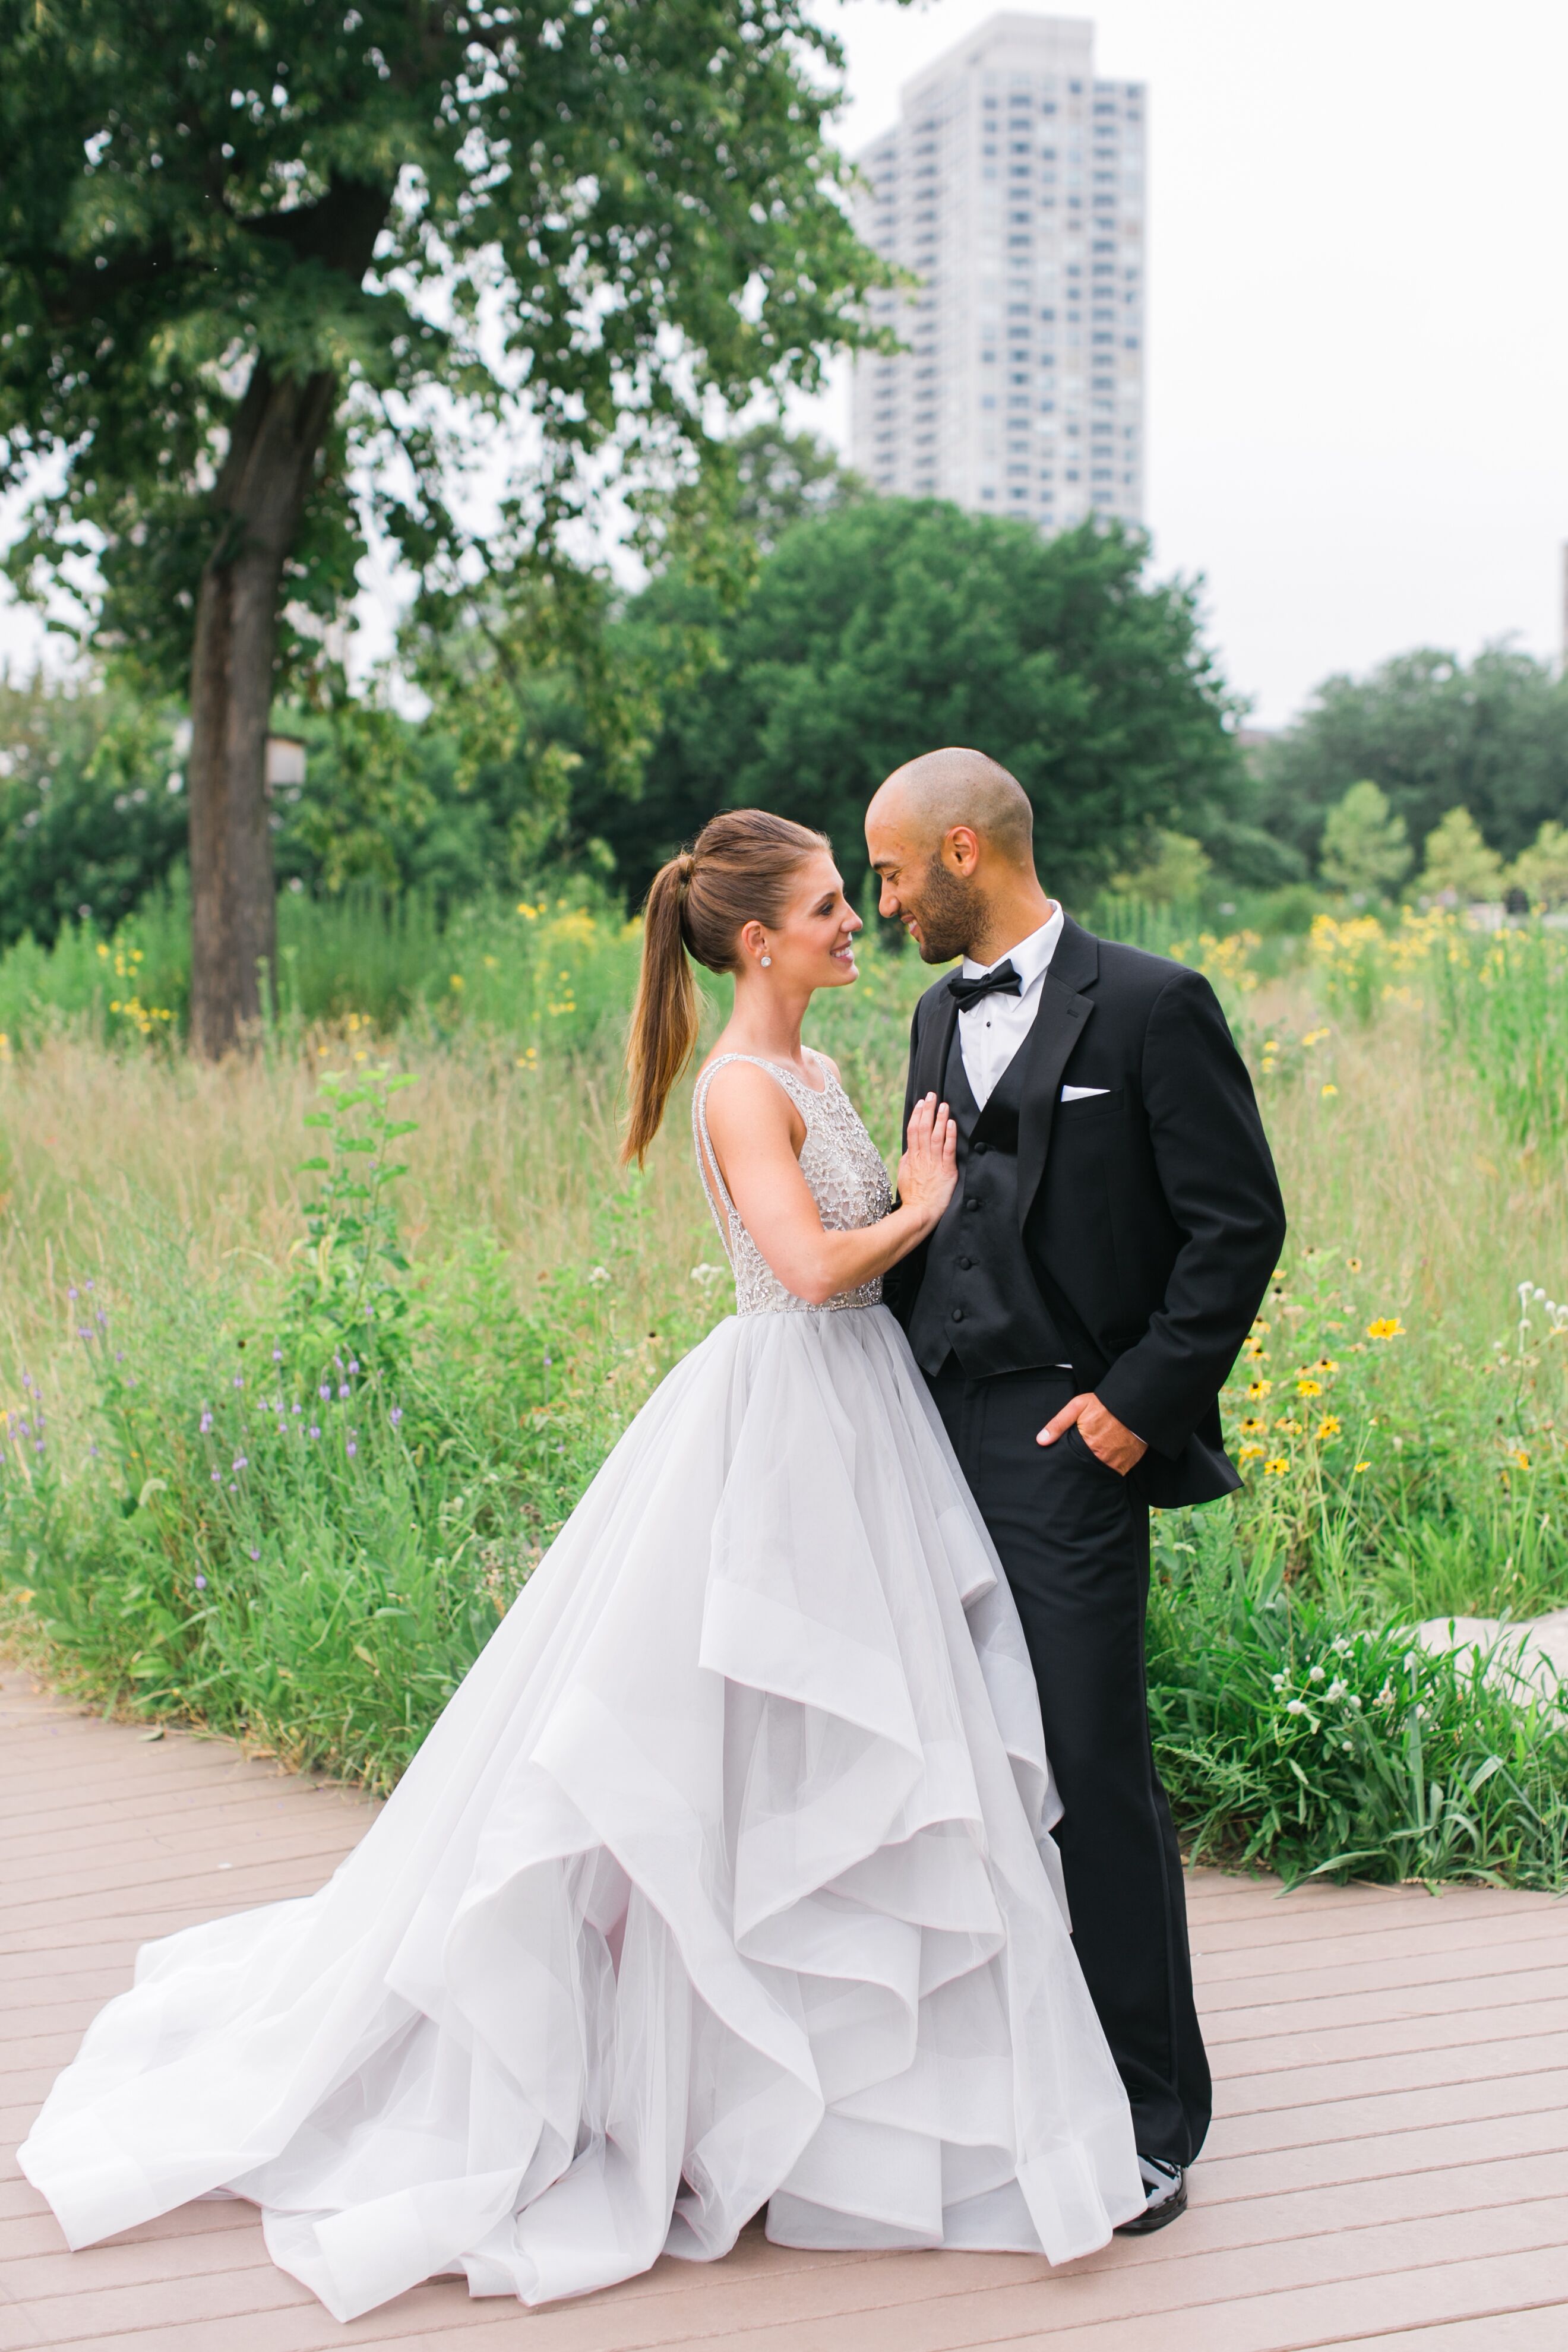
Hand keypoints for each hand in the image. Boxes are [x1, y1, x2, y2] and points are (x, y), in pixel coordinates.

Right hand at [896, 1092, 958, 1230]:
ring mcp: (934, 1163)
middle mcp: (922, 1157)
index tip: (920, 1103)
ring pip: (935, 1135)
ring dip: (939, 1118)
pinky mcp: (946, 1170)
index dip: (917, 1115)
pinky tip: (951, 1124)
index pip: (913, 1130)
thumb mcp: (904, 1175)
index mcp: (911, 1157)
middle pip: (923, 1128)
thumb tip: (910, 1148)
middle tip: (932, 1095)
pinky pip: (947, 1150)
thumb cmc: (913, 1196)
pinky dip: (949, 1135)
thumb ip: (908, 1160)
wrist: (919, 1212)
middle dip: (928, 1110)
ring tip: (943, 1105)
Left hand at [1037, 1391, 1147, 1474]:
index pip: (1071, 1461)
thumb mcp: (1077, 1407)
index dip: (1068, 1460)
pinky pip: (1115, 1471)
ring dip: (1096, 1466)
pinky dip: (1110, 1466)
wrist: (1134, 1405)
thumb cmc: (1103, 1405)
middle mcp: (1102, 1457)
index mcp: (1087, 1444)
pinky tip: (1107, 1457)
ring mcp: (1116, 1462)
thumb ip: (1058, 1424)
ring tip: (1094, 1456)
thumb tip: (1040, 1440)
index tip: (1067, 1457)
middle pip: (1085, 1468)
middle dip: (1081, 1465)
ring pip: (1100, 1472)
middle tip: (1082, 1456)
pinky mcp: (1127, 1463)